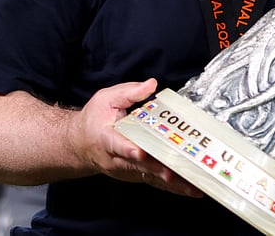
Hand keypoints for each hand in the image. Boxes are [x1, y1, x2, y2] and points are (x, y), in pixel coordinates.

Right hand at [68, 79, 201, 197]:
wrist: (80, 145)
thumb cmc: (94, 121)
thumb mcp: (105, 99)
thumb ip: (128, 92)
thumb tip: (151, 85)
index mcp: (107, 139)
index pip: (118, 145)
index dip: (129, 149)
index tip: (140, 152)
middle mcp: (117, 160)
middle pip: (140, 165)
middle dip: (158, 170)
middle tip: (175, 172)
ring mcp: (128, 171)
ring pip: (152, 178)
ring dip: (173, 184)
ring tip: (194, 187)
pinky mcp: (137, 176)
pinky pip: (157, 182)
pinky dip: (175, 188)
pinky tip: (192, 190)